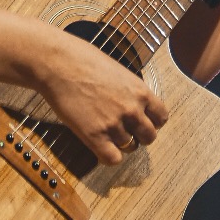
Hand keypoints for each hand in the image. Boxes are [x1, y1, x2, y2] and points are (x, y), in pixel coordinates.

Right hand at [36, 30, 168, 164]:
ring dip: (120, 143)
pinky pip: (113, 159)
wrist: (58, 63)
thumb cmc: (83, 60)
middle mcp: (132, 109)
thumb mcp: (118, 72)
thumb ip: (130, 91)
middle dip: (139, 135)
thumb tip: (134, 104)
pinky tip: (100, 146)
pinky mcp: (95, 136)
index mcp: (140, 91)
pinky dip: (108, 156)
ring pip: (130, 147)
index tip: (142, 121)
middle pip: (149, 137)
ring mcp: (114, 124)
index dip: (152, 121)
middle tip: (126, 130)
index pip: (161, 118)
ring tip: (106, 132)